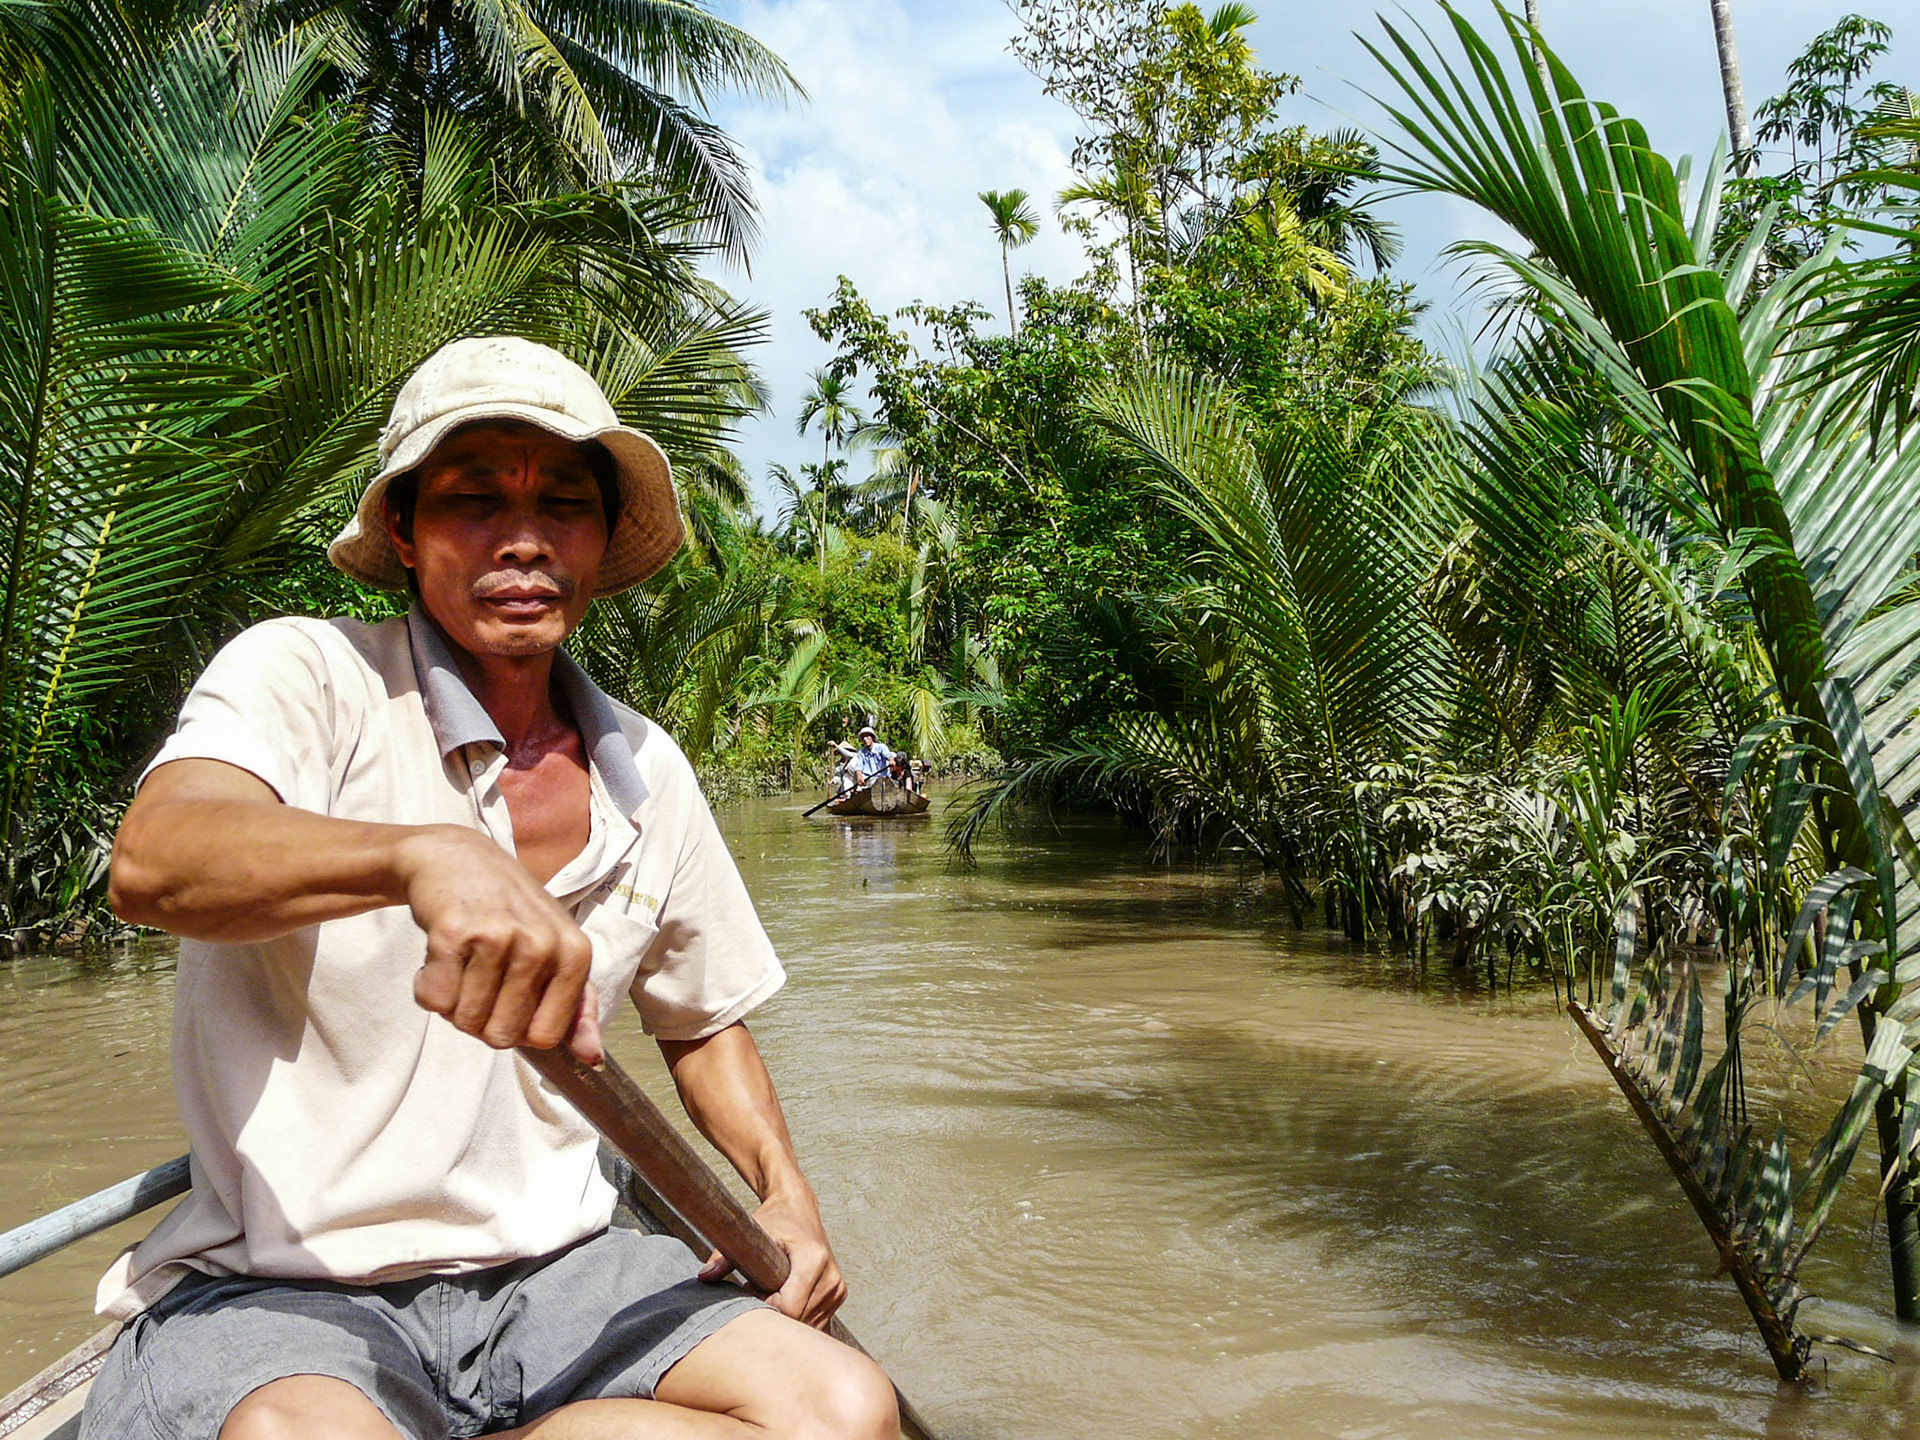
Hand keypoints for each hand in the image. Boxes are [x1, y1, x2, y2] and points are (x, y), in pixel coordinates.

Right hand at [400, 825, 601, 1062]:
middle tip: (481, 980)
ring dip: (454, 1003)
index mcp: (575, 954)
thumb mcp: (557, 949)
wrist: (458, 858)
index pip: (546, 1036)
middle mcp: (542, 945)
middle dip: (482, 1020)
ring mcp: (498, 937)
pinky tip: (440, 956)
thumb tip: (592, 1059)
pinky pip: (434, 1000)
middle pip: (502, 1035)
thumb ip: (577, 1006)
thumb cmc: (511, 911)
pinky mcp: (453, 932)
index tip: (511, 1000)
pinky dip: (428, 988)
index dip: (519, 1030)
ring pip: (466, 1020)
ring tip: (463, 964)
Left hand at [701, 1187, 845, 1328]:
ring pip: (809, 1325)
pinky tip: (784, 1304)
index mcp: (814, 1260)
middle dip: (775, 1319)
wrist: (798, 1208)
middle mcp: (831, 1277)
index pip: (790, 1308)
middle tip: (756, 1301)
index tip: (750, 1298)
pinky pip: (816, 1321)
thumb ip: (725, 1257)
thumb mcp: (752, 1232)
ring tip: (770, 1298)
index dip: (767, 1311)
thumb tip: (704, 1277)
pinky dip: (798, 1319)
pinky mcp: (838, 1294)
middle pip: (800, 1321)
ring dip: (787, 1321)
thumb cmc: (775, 1219)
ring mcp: (837, 1288)